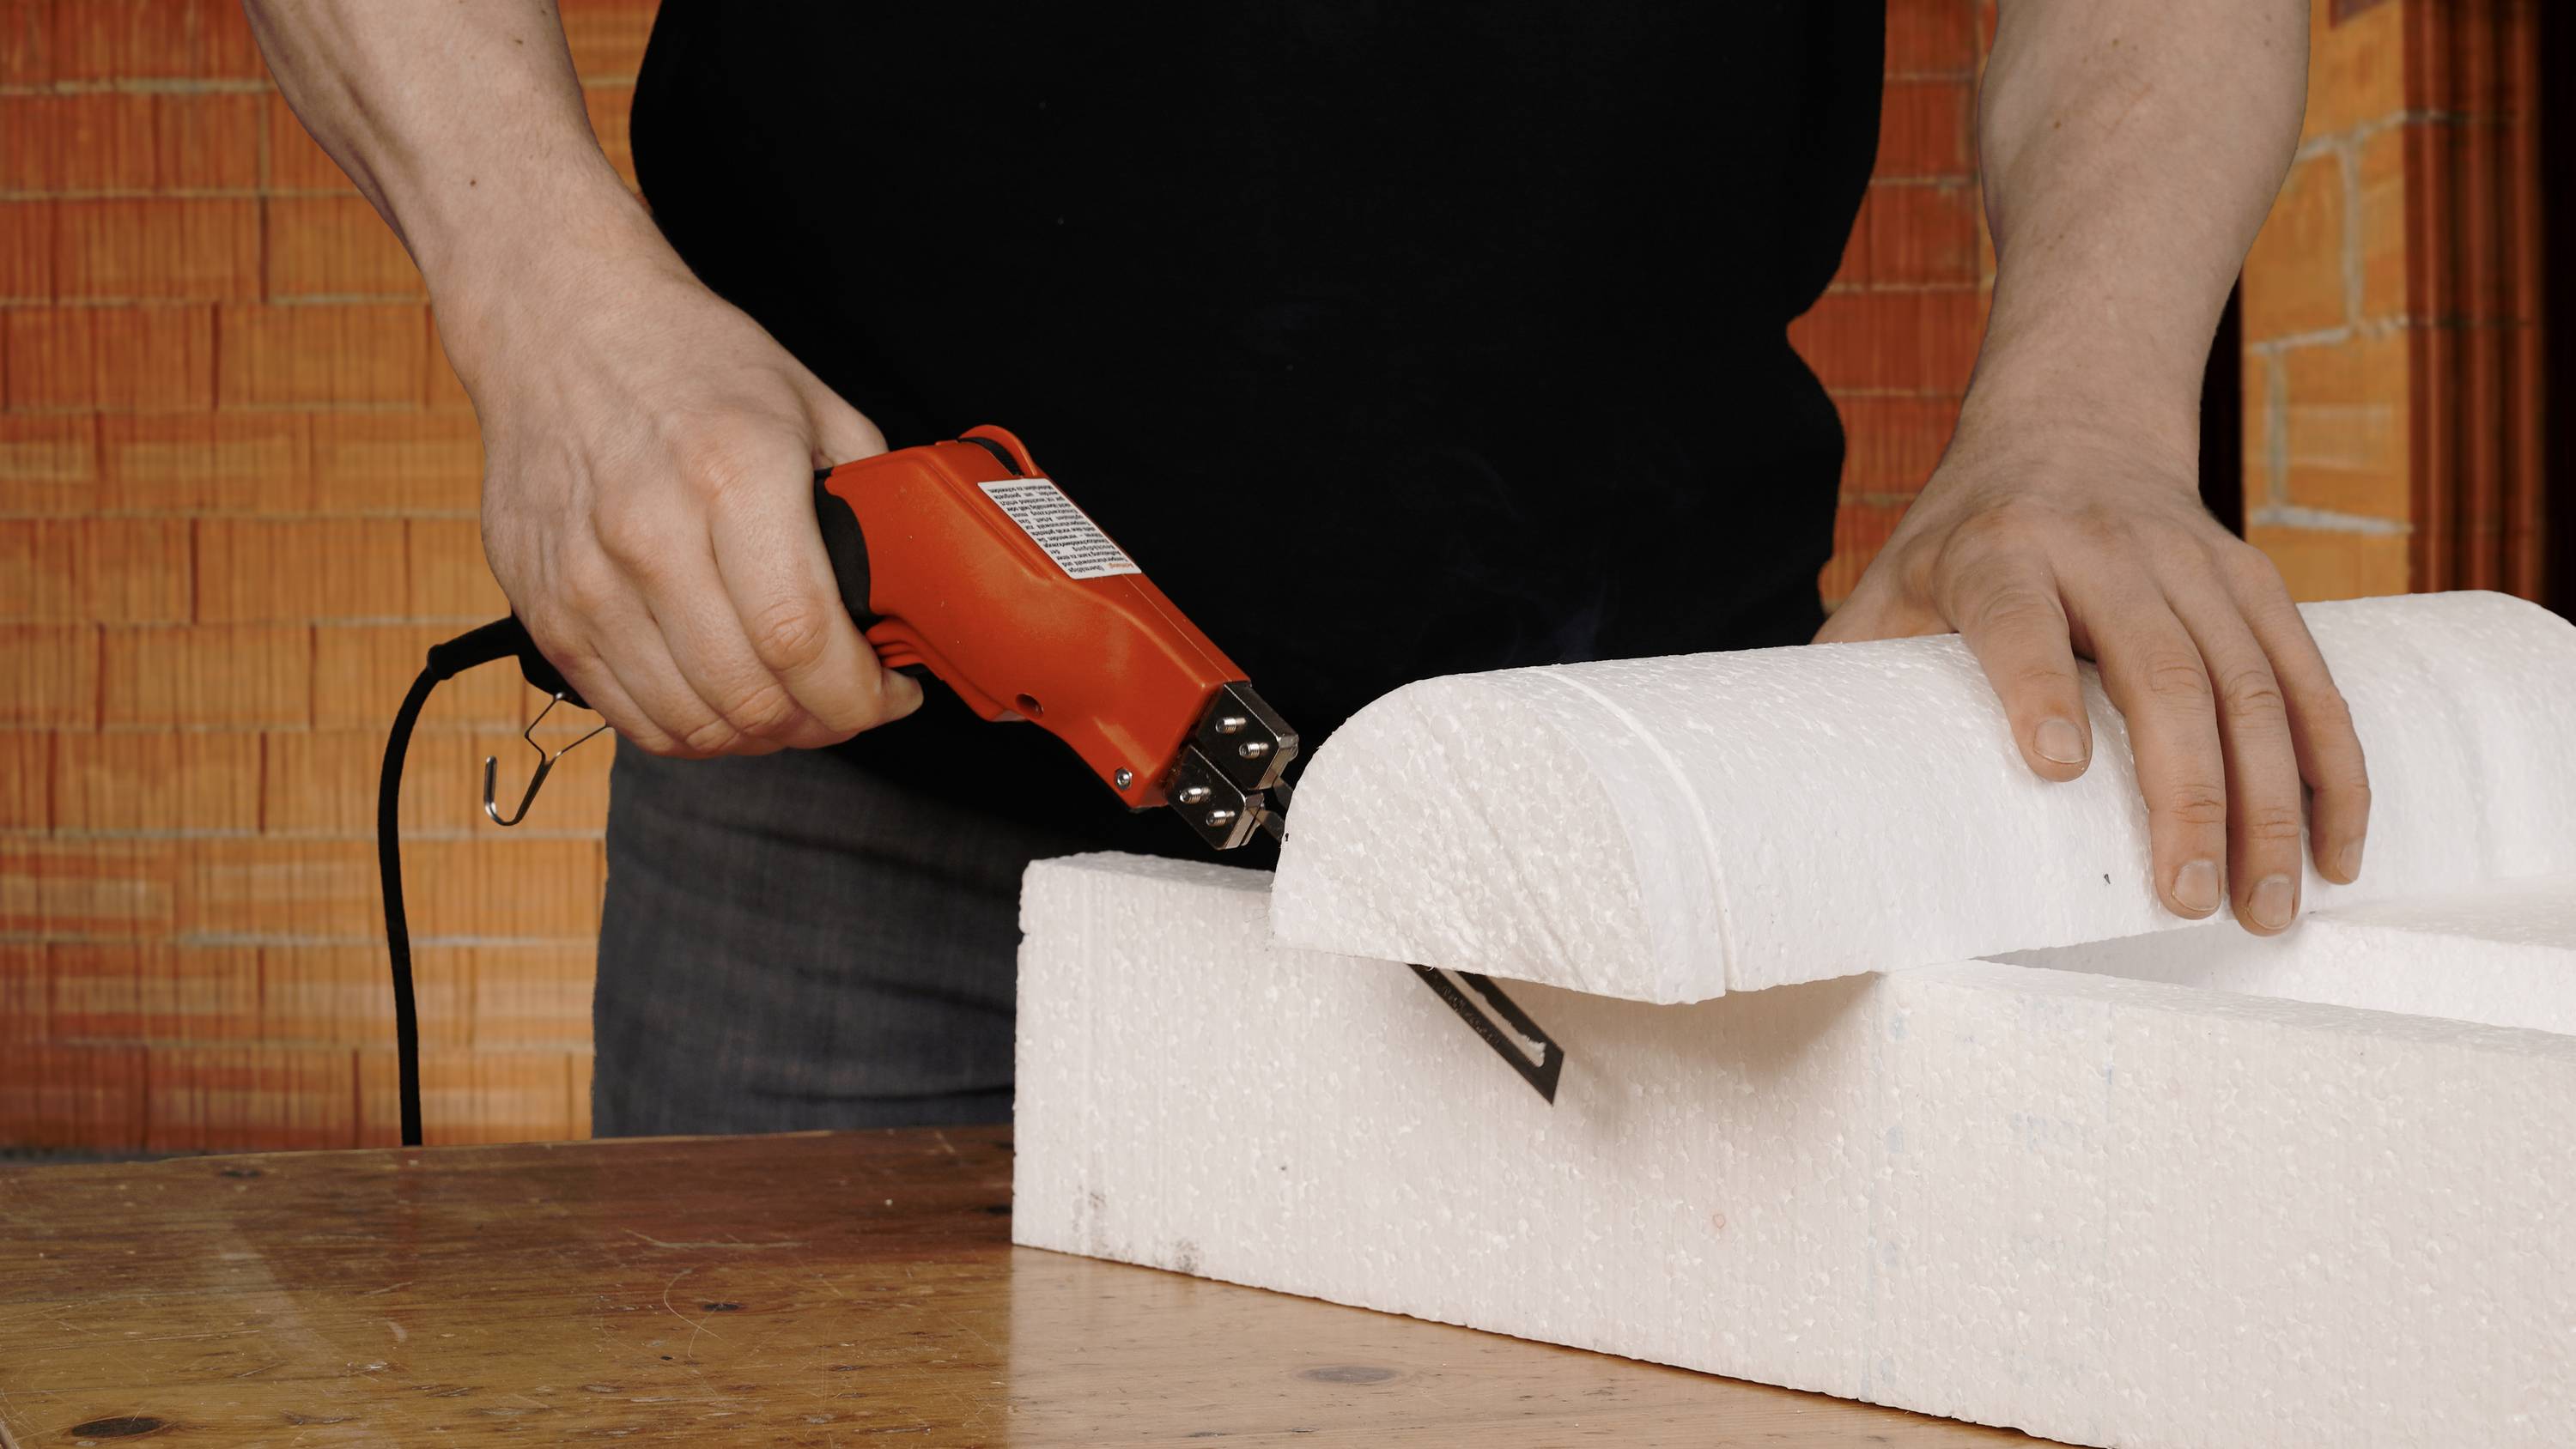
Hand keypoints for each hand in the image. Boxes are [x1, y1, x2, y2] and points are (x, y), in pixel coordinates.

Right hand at [440, 222, 920, 757]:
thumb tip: (915, 581)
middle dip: (822, 723)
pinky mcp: (545, 608)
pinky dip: (692, 732)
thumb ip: (868, 495)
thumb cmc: (689, 361)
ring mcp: (587, 578)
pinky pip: (630, 716)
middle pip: (749, 696)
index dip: (861, 694)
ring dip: (760, 737)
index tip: (890, 693)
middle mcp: (650, 532)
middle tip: (848, 704)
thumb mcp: (808, 403)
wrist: (559, 325)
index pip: (802, 638)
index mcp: (733, 474)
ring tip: (792, 707)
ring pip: (691, 723)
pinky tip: (726, 704)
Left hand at [1816, 424, 2369, 934]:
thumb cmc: (1963, 540)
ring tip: (2266, 903)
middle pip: (2159, 668)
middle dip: (2185, 790)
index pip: (2017, 616)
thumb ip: (1853, 674)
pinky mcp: (2255, 580)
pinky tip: (2336, 849)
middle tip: (2184, 896)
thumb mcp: (1891, 584)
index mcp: (1997, 548)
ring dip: (2271, 800)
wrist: (2073, 424)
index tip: (2055, 767)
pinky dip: (2332, 765)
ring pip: (2249, 682)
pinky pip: (2308, 676)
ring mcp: (2191, 560)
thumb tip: (1780, 790)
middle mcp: (2103, 547)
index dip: (2038, 685)